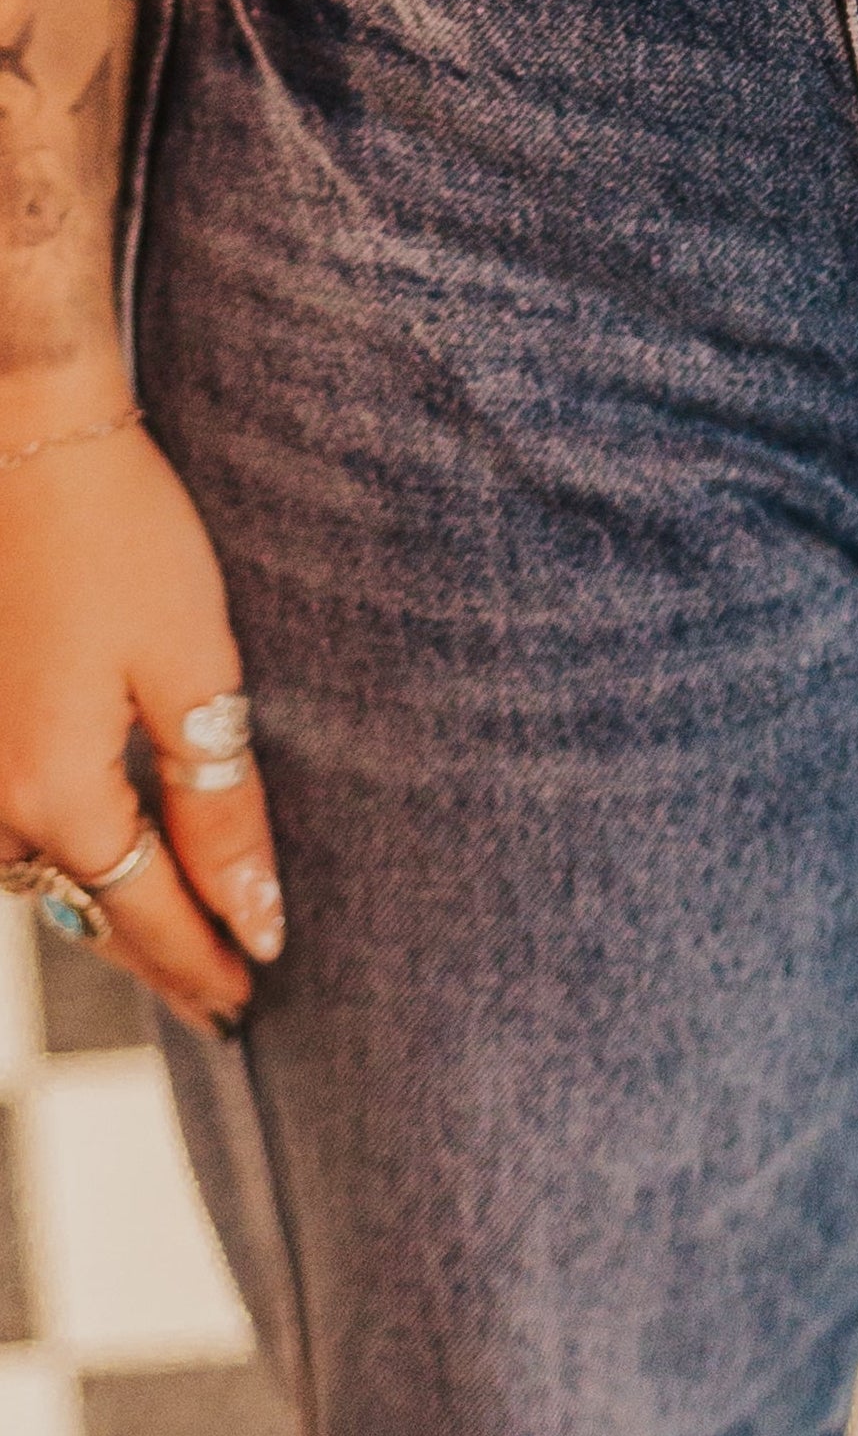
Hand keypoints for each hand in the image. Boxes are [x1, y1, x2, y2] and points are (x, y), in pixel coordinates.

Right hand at [0, 397, 283, 1038]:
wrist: (21, 431)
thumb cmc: (117, 537)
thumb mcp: (196, 675)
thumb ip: (221, 808)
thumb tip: (254, 917)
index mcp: (58, 792)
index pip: (147, 915)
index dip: (202, 965)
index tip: (249, 1004)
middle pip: (83, 907)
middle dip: (153, 955)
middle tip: (218, 999)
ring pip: (34, 872)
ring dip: (98, 906)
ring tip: (168, 940)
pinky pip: (5, 822)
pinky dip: (58, 852)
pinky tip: (94, 853)